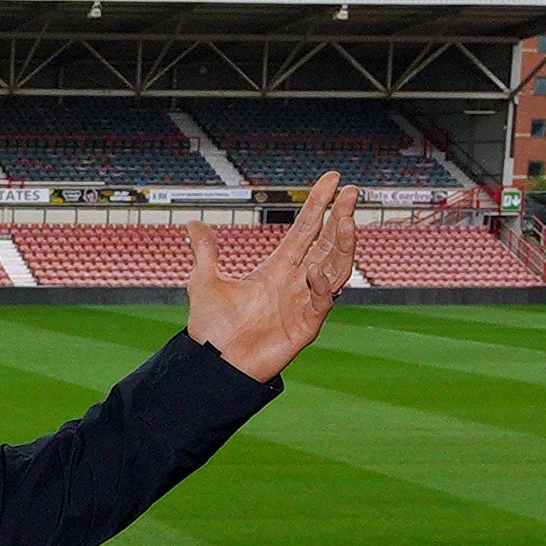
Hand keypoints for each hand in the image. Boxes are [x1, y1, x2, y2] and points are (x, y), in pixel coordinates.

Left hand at [186, 173, 359, 382]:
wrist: (213, 364)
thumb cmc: (212, 329)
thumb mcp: (204, 282)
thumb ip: (205, 253)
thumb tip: (192, 224)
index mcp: (278, 269)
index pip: (306, 229)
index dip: (319, 204)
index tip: (334, 180)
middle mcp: (296, 282)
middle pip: (326, 243)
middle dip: (341, 217)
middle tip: (353, 192)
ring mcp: (304, 303)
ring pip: (334, 268)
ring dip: (343, 246)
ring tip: (348, 220)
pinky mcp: (306, 326)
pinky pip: (321, 301)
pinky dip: (321, 285)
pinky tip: (317, 269)